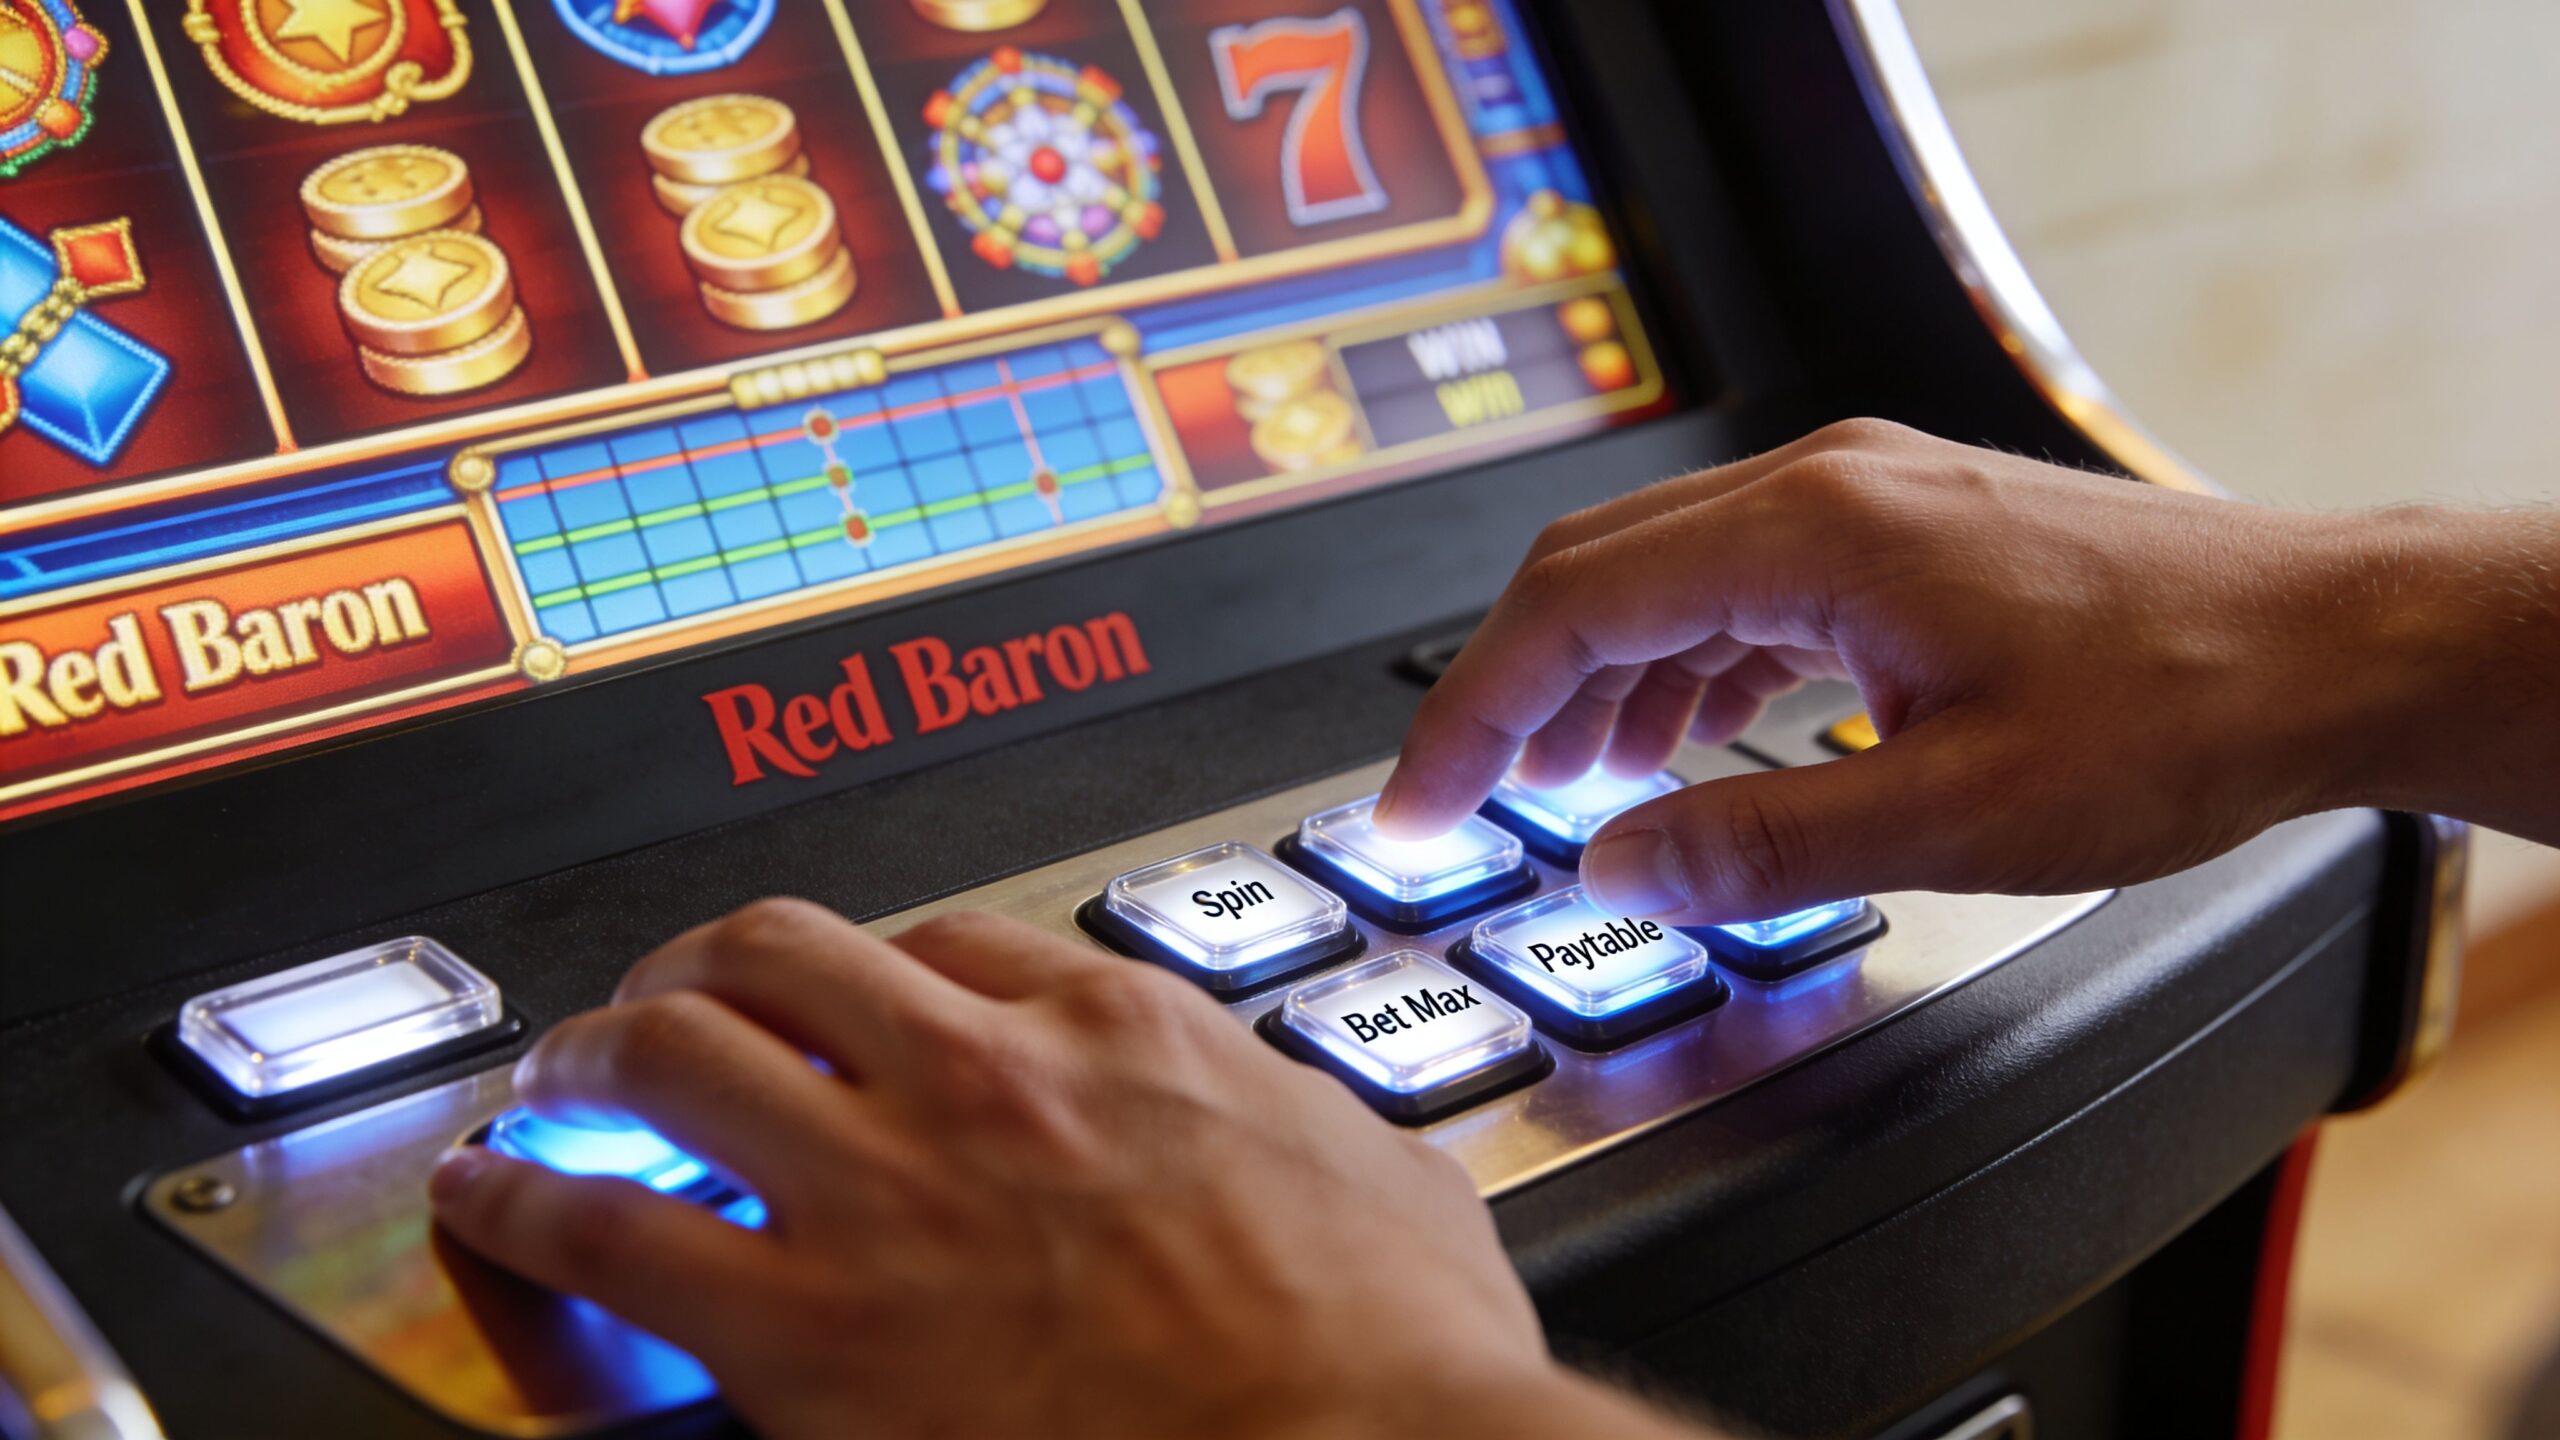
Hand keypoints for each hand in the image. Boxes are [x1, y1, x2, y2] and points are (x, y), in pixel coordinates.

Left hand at [427, 903, 1691, 1439]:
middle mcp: (986, 1078)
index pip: (949, 940)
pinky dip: (529, 1204)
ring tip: (560, 1081)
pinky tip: (497, 1202)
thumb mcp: (1382, 1175)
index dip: (874, 970)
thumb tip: (1308, 1129)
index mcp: (1122, 1032)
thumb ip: (1303, 1123)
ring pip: (678, 1051)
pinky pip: (616, 1233)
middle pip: (781, 951)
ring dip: (596, 1054)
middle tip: (664, 1003)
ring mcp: (891, 1191)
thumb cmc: (1389, 1354)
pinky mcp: (812, 1329)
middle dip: (702, 967)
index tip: (848, 1010)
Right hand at [1375, 419, 2550, 922]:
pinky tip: (1679, 736)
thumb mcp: (1954, 815)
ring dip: (1592, 679)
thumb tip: (1617, 866)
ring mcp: (1866, 498)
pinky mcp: (1904, 532)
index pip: (1569, 608)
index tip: (1420, 800)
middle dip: (1507, 692)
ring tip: (1559, 785)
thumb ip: (1758, 841)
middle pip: (1593, 571)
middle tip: (1455, 799)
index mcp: (1812, 531)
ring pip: (1662, 572)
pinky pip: (1739, 582)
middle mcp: (1826, 487)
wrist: (2333, 643)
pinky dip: (1678, 663)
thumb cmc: (2183, 704)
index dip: (1471, 713)